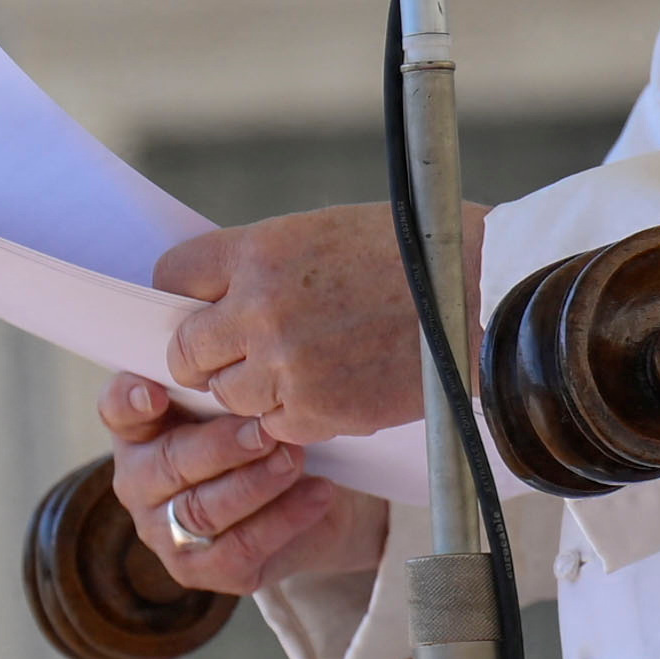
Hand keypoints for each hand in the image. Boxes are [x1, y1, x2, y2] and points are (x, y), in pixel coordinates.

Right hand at [100, 371, 388, 603]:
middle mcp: (140, 480)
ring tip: (295, 458)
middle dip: (220, 447)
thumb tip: (238, 346)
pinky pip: (237, 550)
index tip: (155, 393)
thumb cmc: (263, 429)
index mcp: (139, 429)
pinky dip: (282, 520)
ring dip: (253, 484)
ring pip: (202, 511)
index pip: (118, 410)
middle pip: (168, 465)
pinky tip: (318, 493)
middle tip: (265, 429)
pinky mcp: (201, 571)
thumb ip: (228, 374)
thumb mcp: (244, 396)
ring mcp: (165, 530)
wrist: (311, 494)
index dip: (129, 402)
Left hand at [151, 203, 423, 438]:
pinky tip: (330, 389)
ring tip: (299, 370)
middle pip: (184, 350)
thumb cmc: (417, 254)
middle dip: (203, 356)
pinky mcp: (315, 412)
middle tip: (235, 356)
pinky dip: (294, 416)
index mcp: (259, 251)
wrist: (485, 297)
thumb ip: (266, 264)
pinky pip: (273, 426)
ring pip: (226, 396)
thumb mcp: (325, 232)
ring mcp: (285, 366)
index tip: (202, 307)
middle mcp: (259, 309)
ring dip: (252, 390)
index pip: (173, 277)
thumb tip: (220, 297)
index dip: (185, 295)